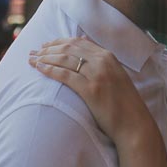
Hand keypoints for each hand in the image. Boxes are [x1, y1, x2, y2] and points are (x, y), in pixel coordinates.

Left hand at [30, 36, 148, 141]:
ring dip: (45, 58)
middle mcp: (103, 61)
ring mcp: (97, 74)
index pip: (77, 42)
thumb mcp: (115, 75)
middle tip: (34, 52)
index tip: (45, 45)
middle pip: (69, 48)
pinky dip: (50, 70)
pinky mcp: (91, 89)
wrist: (134, 123)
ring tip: (32, 60)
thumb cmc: (123, 103)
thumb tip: (84, 45)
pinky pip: (66, 75)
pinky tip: (40, 69)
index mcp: (108, 56)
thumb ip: (101, 62)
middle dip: (48, 48)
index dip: (58, 42)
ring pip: (65, 59)